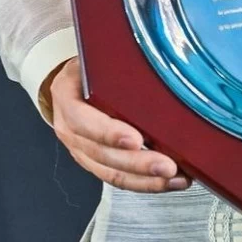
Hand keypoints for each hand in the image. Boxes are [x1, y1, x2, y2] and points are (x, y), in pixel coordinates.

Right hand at [47, 58, 191, 193]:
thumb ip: (114, 63)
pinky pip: (117, 179)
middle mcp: (70, 129)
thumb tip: (156, 62)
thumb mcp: (94, 57)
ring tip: (174, 179)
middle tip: (167, 166)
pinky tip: (167, 182)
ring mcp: (81, 149)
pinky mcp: (95, 162)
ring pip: (111, 173)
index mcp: (67, 98)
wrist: (69, 82)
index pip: (84, 121)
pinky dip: (144, 184)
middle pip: (102, 154)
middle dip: (138, 164)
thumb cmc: (87, 68)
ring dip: (145, 180)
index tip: (136, 140)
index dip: (110, 133)